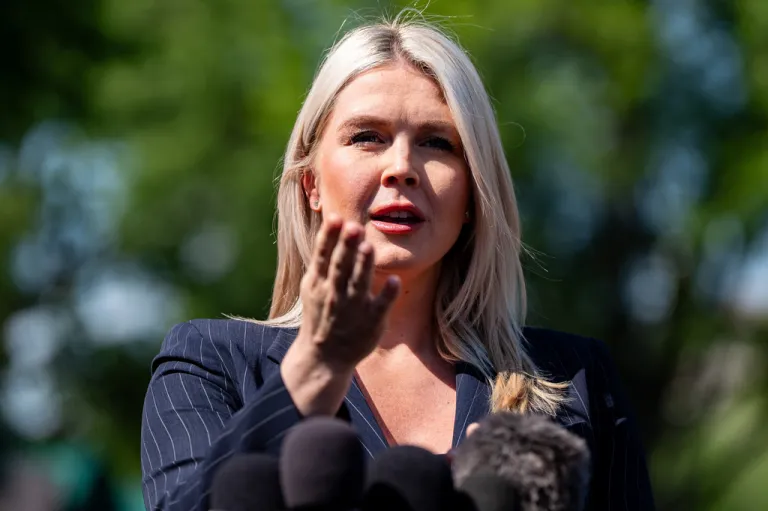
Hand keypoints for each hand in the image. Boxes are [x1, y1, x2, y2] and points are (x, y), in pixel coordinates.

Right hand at [297, 214, 399, 370]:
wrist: (324, 357)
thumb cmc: (321, 314)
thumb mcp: (313, 286)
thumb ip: (323, 258)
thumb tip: (333, 223)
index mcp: (318, 283)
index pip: (323, 256)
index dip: (329, 237)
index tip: (335, 218)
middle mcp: (334, 294)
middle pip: (341, 266)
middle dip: (347, 247)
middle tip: (354, 227)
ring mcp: (353, 308)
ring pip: (359, 283)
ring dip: (364, 266)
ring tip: (369, 247)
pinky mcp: (371, 321)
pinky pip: (380, 306)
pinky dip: (386, 294)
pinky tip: (394, 280)